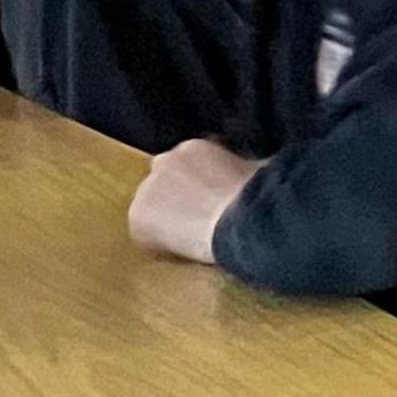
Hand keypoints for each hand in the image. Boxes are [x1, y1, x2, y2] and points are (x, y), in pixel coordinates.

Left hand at [127, 139, 258, 264]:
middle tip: (198, 218)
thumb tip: (257, 171)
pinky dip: (157, 241)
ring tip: (189, 237)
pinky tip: (180, 248)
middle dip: (177, 197)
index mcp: (193, 147)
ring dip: (166, 218)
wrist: (240, 219)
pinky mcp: (139, 216)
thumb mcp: (254, 169)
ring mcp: (148, 188)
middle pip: (163, 181)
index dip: (198, 186)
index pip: (186, 165)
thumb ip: (242, 167)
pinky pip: (144, 231)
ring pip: (152, 206)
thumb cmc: (258, 196)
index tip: (210, 200)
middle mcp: (164, 161)